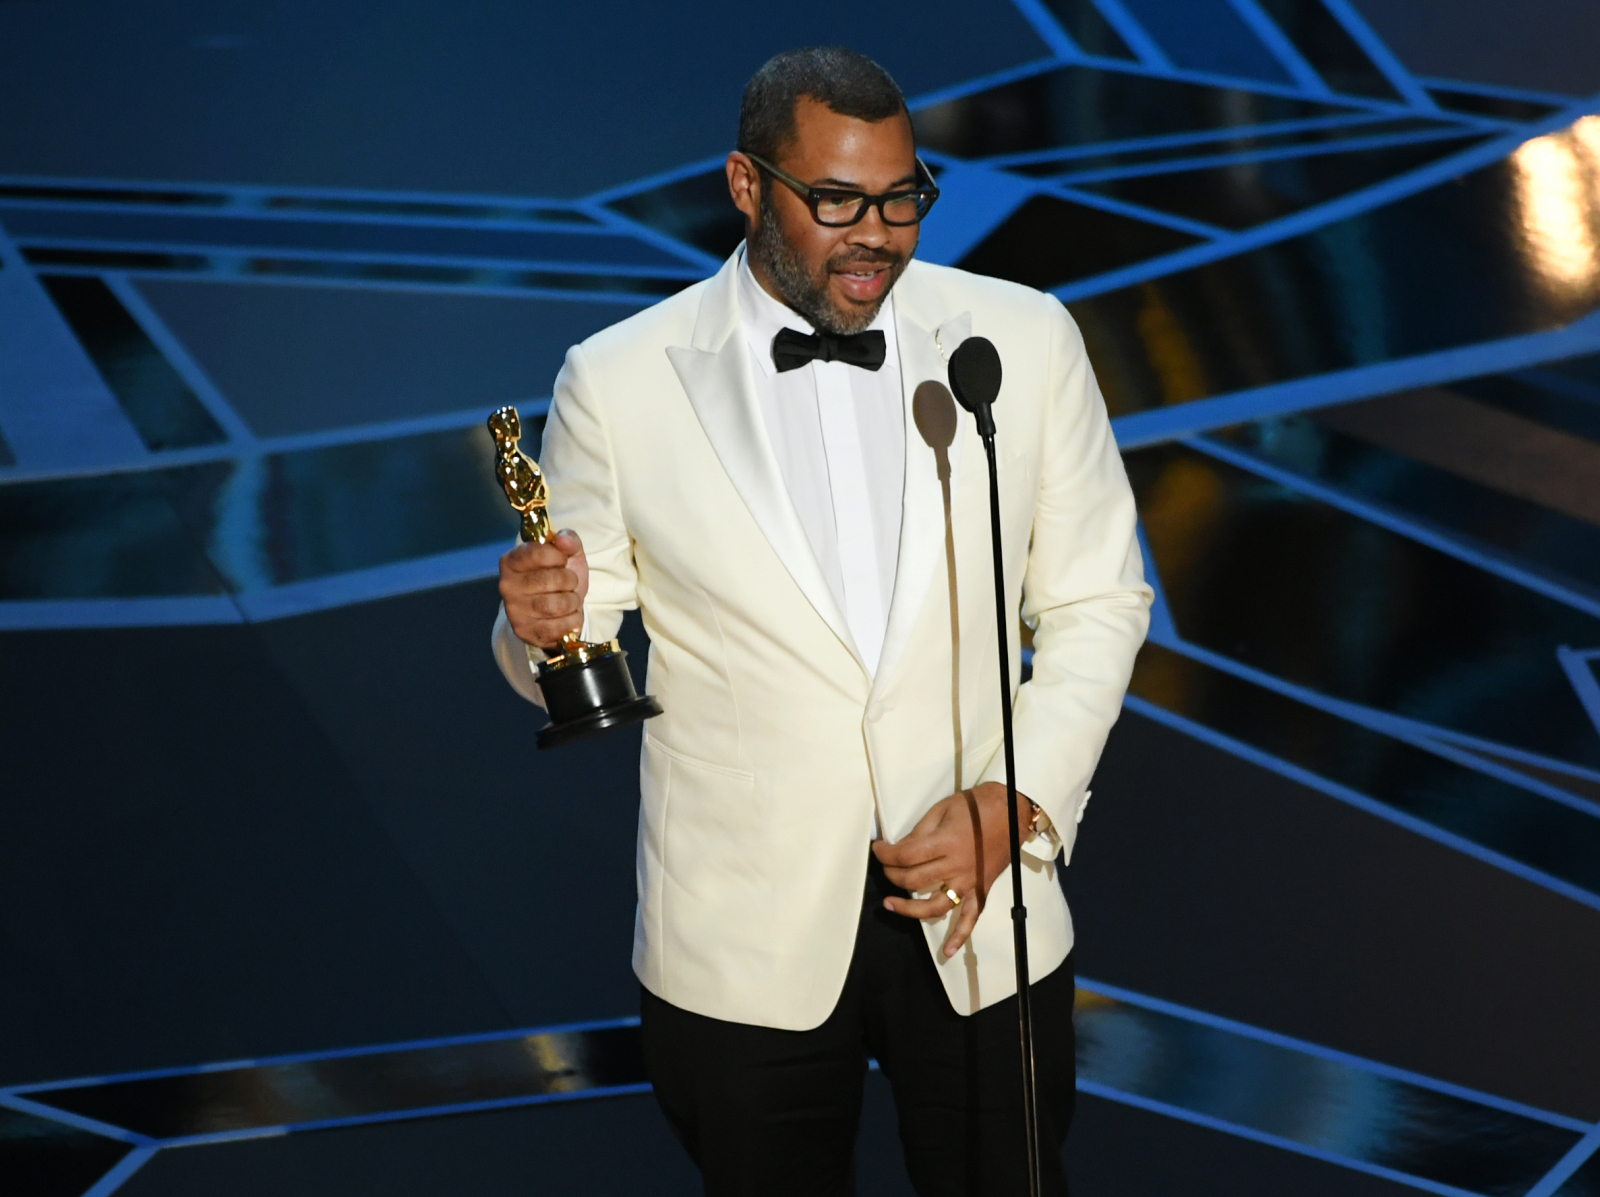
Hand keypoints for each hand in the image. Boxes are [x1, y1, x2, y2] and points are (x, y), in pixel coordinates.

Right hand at [498, 529, 588, 649]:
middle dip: (569, 581)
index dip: (559, 556)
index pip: (538, 552)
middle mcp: (507, 586)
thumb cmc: (559, 577)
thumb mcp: (567, 555)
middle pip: (550, 580)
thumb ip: (568, 540)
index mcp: (511, 561)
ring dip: (572, 602)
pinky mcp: (526, 632)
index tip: (562, 560)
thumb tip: (564, 540)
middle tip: (569, 583)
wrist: (557, 610)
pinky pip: (559, 627)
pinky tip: (567, 616)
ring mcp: (514, 611)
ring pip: (556, 605)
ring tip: (569, 599)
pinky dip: (572, 621)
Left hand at [872, 782, 1023, 958]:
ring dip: (909, 909)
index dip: (885, 854)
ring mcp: (969, 882)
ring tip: (889, 903)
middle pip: (914, 880)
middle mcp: (957, 866)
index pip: (905, 856)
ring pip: (934, 906)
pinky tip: (947, 951)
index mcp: (946, 843)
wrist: (1012, 812)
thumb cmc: (976, 806)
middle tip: (885, 866)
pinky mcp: (981, 890)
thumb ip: (920, 831)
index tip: (878, 849)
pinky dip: (960, 936)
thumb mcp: (942, 809)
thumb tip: (900, 848)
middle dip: (891, 874)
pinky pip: (970, 918)